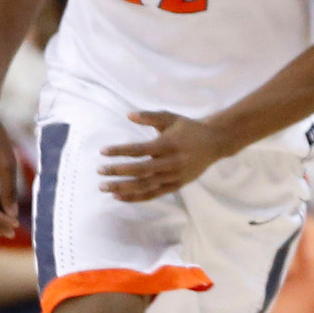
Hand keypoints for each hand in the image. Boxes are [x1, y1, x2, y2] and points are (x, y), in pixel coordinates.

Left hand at [99, 110, 229, 201]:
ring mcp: (174, 176)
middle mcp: (171, 162)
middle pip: (140, 170)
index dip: (120, 151)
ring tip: (104, 187)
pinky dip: (135, 197)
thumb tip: (128, 115)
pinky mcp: (176, 185)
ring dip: (123, 188)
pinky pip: (153, 194)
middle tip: (99, 171)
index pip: (139, 150)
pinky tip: (119, 196)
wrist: (215, 143)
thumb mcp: (170, 118)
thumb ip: (149, 116)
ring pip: (145, 185)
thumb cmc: (188, 128)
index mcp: (168, 144)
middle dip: (117, 171)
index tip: (102, 152)